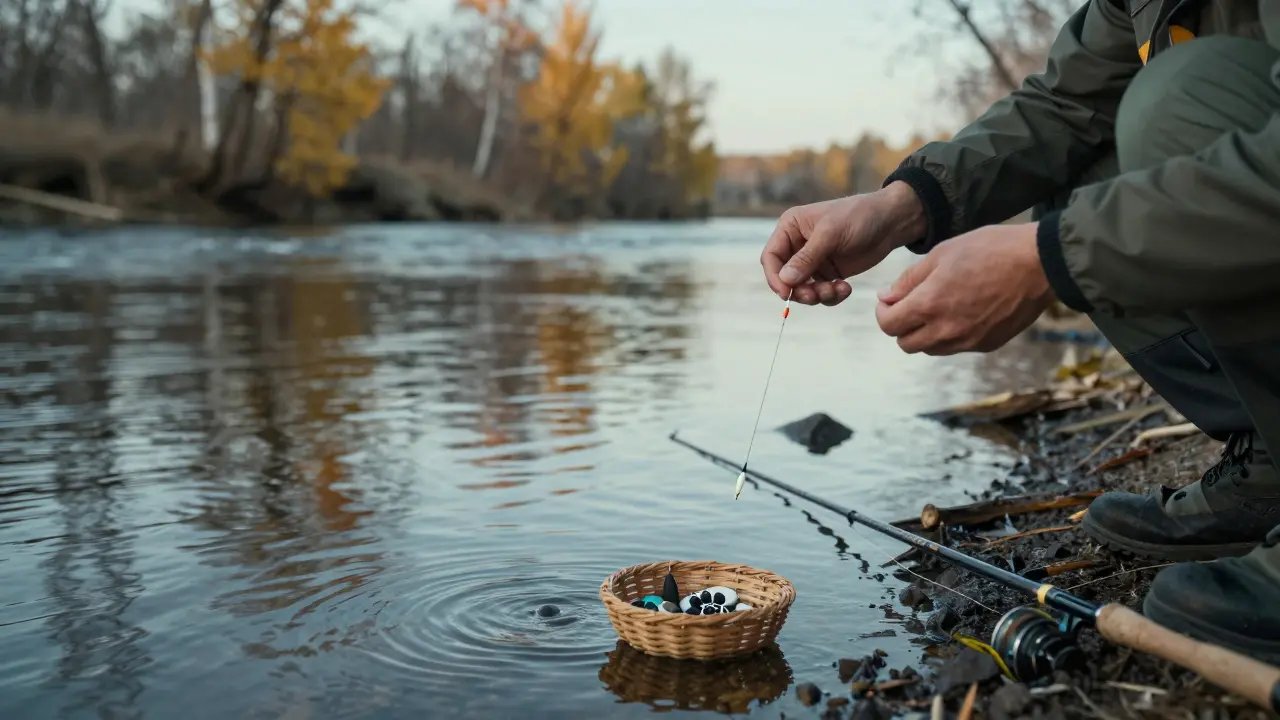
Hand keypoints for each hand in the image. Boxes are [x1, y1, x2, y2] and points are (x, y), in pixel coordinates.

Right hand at [760, 181, 926, 305]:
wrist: (890, 222)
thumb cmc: (859, 217)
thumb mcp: (830, 234)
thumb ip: (806, 258)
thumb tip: (784, 280)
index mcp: (790, 228)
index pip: (771, 257)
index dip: (775, 277)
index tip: (787, 293)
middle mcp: (797, 245)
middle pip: (784, 278)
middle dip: (799, 290)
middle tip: (816, 296)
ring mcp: (813, 261)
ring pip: (802, 289)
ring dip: (817, 296)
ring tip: (837, 290)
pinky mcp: (828, 273)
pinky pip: (821, 293)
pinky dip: (831, 296)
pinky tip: (846, 288)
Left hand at [874, 223, 1055, 354]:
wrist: (1040, 264)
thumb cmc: (990, 250)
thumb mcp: (942, 254)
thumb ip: (910, 280)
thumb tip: (887, 297)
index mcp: (929, 305)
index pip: (889, 325)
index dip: (884, 312)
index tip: (890, 300)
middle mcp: (946, 330)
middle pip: (906, 343)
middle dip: (902, 325)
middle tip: (911, 305)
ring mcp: (968, 341)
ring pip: (930, 349)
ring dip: (924, 333)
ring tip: (937, 307)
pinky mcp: (987, 345)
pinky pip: (957, 347)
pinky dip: (950, 335)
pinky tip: (962, 312)